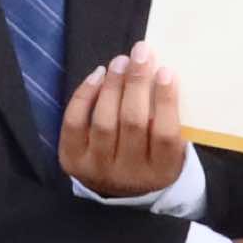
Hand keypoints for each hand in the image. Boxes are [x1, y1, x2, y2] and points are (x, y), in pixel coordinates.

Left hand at [58, 41, 185, 197]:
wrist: (119, 188)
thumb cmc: (151, 154)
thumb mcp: (169, 147)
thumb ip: (167, 117)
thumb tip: (158, 69)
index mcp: (162, 171)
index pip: (165, 134)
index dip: (165, 101)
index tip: (165, 71)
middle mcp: (129, 174)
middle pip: (132, 123)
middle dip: (136, 83)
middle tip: (140, 53)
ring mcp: (98, 169)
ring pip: (104, 121)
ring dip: (113, 85)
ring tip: (121, 62)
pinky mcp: (73, 161)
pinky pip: (75, 123)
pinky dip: (85, 95)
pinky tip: (98, 75)